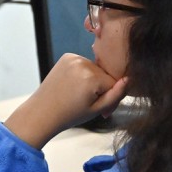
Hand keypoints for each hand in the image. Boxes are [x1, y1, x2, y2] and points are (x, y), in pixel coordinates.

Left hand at [5, 54, 127, 148]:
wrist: (43, 112)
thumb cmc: (69, 115)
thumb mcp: (97, 110)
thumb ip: (116, 95)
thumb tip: (129, 80)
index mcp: (91, 77)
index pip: (115, 82)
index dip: (110, 96)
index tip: (102, 108)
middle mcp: (83, 63)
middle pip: (105, 74)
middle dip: (101, 87)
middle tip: (89, 103)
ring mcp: (73, 58)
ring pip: (95, 69)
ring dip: (92, 79)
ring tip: (79, 94)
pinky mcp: (67, 57)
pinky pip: (84, 64)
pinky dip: (82, 73)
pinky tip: (73, 85)